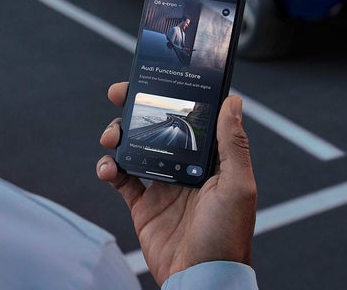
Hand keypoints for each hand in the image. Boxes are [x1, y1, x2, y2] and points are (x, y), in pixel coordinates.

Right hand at [96, 82, 256, 285]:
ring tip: (111, 138)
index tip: (153, 76)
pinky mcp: (142, 204)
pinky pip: (120, 177)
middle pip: (156, 124)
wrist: (200, 279)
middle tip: (118, 93)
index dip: (171, 94)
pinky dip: (109, 167)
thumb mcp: (238, 186)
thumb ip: (233, 144)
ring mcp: (162, 184)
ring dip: (118, 135)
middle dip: (135, 106)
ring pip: (134, 145)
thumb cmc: (228, 237)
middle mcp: (186, 165)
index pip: (190, 116)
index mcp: (211, 158)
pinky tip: (108, 168)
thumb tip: (233, 100)